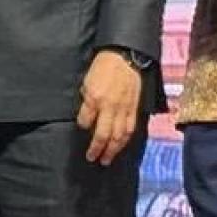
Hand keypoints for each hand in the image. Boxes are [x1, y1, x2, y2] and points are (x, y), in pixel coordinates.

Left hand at [76, 50, 142, 165]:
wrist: (125, 57)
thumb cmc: (103, 66)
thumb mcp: (87, 81)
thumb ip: (86, 99)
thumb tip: (86, 114)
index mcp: (95, 98)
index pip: (86, 120)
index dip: (83, 126)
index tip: (82, 130)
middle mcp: (109, 107)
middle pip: (103, 134)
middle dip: (97, 148)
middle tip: (92, 158)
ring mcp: (123, 109)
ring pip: (119, 136)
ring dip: (112, 150)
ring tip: (107, 159)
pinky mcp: (134, 108)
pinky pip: (130, 128)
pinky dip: (125, 140)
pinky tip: (121, 146)